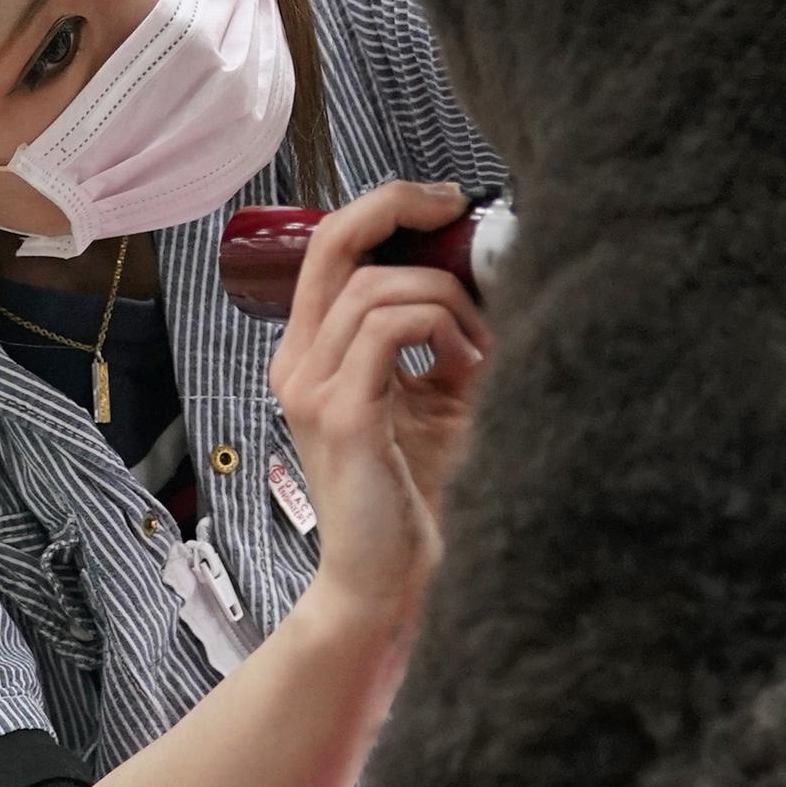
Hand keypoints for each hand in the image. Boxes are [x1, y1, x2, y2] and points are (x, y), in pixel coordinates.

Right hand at [268, 180, 490, 656]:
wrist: (391, 582)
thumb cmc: (416, 495)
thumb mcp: (433, 395)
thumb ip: (441, 333)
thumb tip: (487, 267)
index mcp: (314, 354)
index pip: (332, 246)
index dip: (385, 207)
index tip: (445, 204)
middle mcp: (298, 363)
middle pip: (335, 241)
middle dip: (399, 208)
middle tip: (457, 211)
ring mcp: (311, 388)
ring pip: (377, 286)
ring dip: (445, 300)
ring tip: (478, 350)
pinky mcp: (340, 414)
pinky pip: (388, 327)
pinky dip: (439, 330)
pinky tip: (465, 370)